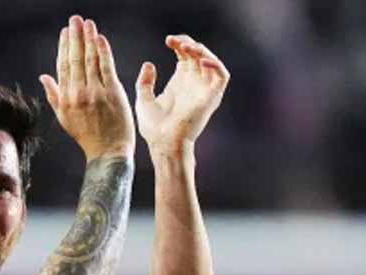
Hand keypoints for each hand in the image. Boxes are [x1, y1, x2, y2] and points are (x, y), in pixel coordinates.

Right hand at [40, 15, 134, 160]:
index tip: (65, 32)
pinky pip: (106, 67)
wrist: (108, 152)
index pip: (63, 67)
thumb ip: (53, 95)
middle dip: (74, 37)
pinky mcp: (112, 93)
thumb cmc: (87, 136)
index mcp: (65, 98)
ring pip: (90, 60)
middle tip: (75, 19)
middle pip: (75, 59)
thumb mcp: (64, 117)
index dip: (63, 47)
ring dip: (88, 39)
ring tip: (87, 23)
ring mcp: (95, 93)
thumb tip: (43, 76)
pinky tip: (100, 38)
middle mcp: (78, 93)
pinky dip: (103, 51)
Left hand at [135, 35, 229, 154]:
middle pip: (198, 55)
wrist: (164, 143)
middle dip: (188, 43)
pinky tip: (199, 61)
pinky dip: (214, 64)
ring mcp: (204, 90)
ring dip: (201, 50)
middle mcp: (194, 84)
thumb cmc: (154, 128)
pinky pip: (222, 76)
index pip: (186, 56)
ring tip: (186, 47)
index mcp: (180, 83)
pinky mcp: (212, 97)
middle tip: (174, 41)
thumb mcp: (144, 100)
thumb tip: (149, 64)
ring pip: (211, 61)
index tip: (168, 40)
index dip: (180, 44)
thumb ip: (145, 83)